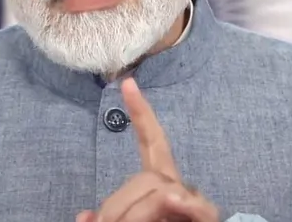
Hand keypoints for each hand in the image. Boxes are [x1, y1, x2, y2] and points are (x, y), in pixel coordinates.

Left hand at [76, 78, 218, 221]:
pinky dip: (179, 206)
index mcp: (160, 186)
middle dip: (119, 207)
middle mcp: (180, 189)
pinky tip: (174, 200)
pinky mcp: (207, 217)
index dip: (142, 114)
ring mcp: (195, 204)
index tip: (127, 84)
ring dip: (133, 215)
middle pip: (145, 177)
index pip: (151, 144)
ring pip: (156, 192)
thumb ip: (108, 217)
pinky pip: (192, 207)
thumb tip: (85, 216)